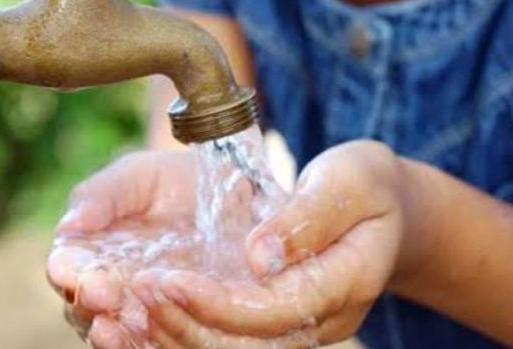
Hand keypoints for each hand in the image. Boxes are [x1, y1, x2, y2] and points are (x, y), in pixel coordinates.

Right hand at [47, 150, 198, 347]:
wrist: (226, 191)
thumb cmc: (171, 180)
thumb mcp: (138, 176)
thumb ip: (103, 195)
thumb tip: (68, 225)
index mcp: (87, 252)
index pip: (67, 268)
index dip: (72, 273)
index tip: (87, 274)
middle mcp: (106, 288)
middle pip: (85, 307)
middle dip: (92, 305)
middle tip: (106, 298)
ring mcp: (139, 310)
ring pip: (117, 332)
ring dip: (118, 334)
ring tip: (120, 326)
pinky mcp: (175, 324)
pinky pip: (157, 343)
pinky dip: (151, 344)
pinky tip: (155, 340)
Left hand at [130, 141, 443, 347]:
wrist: (385, 210)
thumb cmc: (366, 185)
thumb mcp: (349, 181)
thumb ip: (308, 217)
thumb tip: (258, 256)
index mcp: (346, 282)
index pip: (276, 310)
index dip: (218, 304)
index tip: (167, 280)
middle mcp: (323, 318)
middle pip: (248, 345)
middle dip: (185, 326)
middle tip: (135, 293)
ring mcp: (301, 327)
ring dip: (176, 337)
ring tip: (127, 310)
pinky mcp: (277, 323)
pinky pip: (228, 341)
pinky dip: (184, 333)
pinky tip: (143, 318)